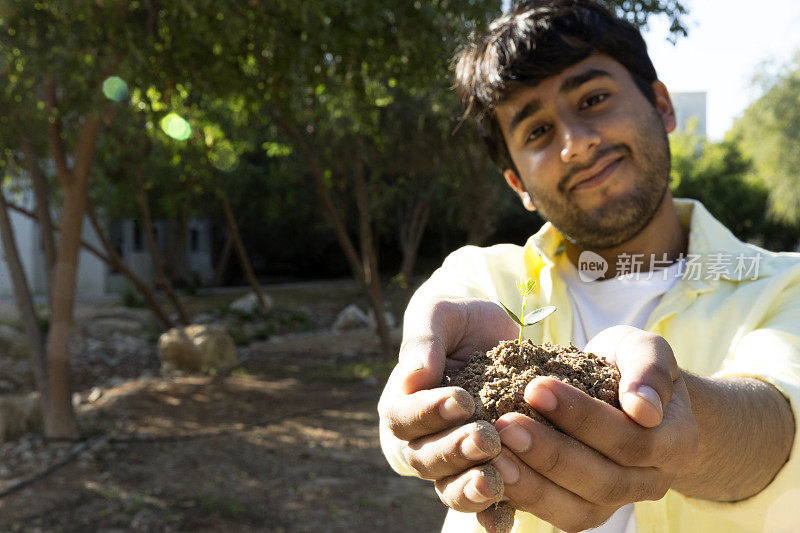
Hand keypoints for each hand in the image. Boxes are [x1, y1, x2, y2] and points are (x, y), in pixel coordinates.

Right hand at [378, 298, 518, 511]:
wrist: (503, 337)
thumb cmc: (462, 322)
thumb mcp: (441, 314)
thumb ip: (424, 339)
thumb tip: (413, 375)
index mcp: (401, 403)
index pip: (402, 418)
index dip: (428, 413)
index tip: (462, 400)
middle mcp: (419, 439)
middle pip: (424, 458)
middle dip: (454, 451)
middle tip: (487, 438)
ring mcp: (451, 462)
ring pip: (449, 487)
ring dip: (470, 487)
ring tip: (495, 480)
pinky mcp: (483, 473)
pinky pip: (481, 504)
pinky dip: (491, 514)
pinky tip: (507, 517)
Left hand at [478, 326, 698, 531]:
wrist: (623, 394)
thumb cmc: (631, 366)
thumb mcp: (644, 350)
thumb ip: (649, 369)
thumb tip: (644, 408)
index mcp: (675, 442)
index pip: (630, 438)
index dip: (583, 417)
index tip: (535, 386)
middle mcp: (650, 482)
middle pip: (602, 480)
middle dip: (550, 452)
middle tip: (504, 424)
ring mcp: (617, 503)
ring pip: (577, 509)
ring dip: (531, 484)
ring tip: (492, 455)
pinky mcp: (584, 510)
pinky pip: (555, 514)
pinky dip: (522, 497)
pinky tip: (491, 472)